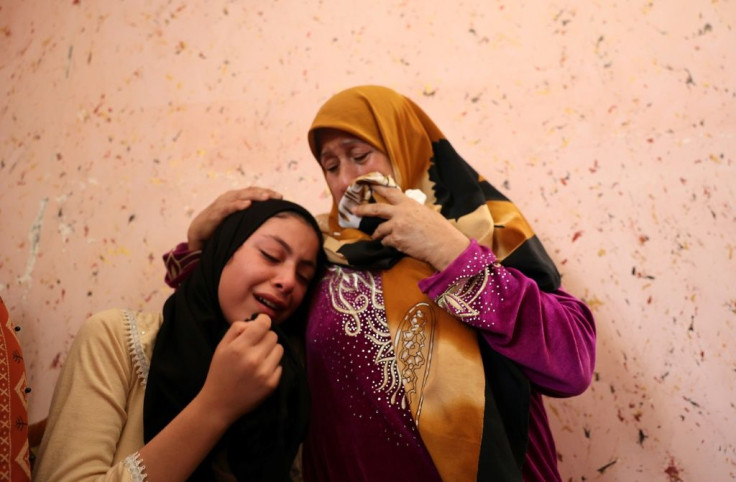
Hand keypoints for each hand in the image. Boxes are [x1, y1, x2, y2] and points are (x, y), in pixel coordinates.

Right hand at [188, 187, 282, 249]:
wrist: (199, 232)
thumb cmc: (220, 225)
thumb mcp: (237, 219)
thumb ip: (249, 216)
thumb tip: (268, 221)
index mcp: (236, 197)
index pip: (254, 192)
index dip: (267, 192)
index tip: (281, 197)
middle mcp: (230, 197)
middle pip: (250, 192)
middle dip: (265, 193)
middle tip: (278, 196)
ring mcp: (222, 204)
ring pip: (241, 197)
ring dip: (255, 196)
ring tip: (266, 197)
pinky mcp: (216, 213)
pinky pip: (228, 207)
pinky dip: (238, 205)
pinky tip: (247, 205)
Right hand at [197, 315, 282, 425]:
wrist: (219, 404)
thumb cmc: (220, 372)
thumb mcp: (221, 346)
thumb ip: (237, 329)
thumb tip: (255, 322)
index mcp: (239, 348)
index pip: (264, 324)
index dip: (263, 321)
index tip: (260, 325)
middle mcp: (253, 359)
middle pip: (273, 335)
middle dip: (265, 338)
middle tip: (255, 346)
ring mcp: (264, 372)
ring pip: (280, 349)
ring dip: (271, 351)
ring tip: (259, 358)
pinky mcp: (272, 384)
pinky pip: (280, 365)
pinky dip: (272, 366)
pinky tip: (260, 371)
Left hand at [353, 185, 469, 270]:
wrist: (444, 245)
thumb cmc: (440, 230)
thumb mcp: (427, 214)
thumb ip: (413, 212)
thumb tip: (406, 213)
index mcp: (409, 204)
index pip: (390, 192)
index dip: (378, 188)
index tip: (369, 184)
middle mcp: (400, 213)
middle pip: (376, 209)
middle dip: (363, 209)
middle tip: (354, 210)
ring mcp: (396, 226)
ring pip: (379, 230)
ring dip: (377, 235)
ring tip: (377, 237)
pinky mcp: (395, 240)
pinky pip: (386, 242)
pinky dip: (389, 244)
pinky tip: (397, 245)